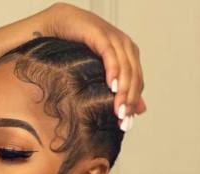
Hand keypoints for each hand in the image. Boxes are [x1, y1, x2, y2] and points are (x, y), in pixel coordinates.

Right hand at [40, 2, 145, 118]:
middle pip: (134, 76)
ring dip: (123, 90)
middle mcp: (125, 45)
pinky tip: (111, 86)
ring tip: (118, 109)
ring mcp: (114, 38)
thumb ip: (118, 87)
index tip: (127, 122)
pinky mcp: (100, 35)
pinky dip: (113, 70)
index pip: (137, 81)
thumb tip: (138, 109)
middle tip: (123, 119)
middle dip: (129, 100)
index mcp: (128, 54)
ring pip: (125, 68)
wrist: (61, 24)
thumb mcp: (99, 71)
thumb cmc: (76, 48)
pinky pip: (110, 55)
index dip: (134, 102)